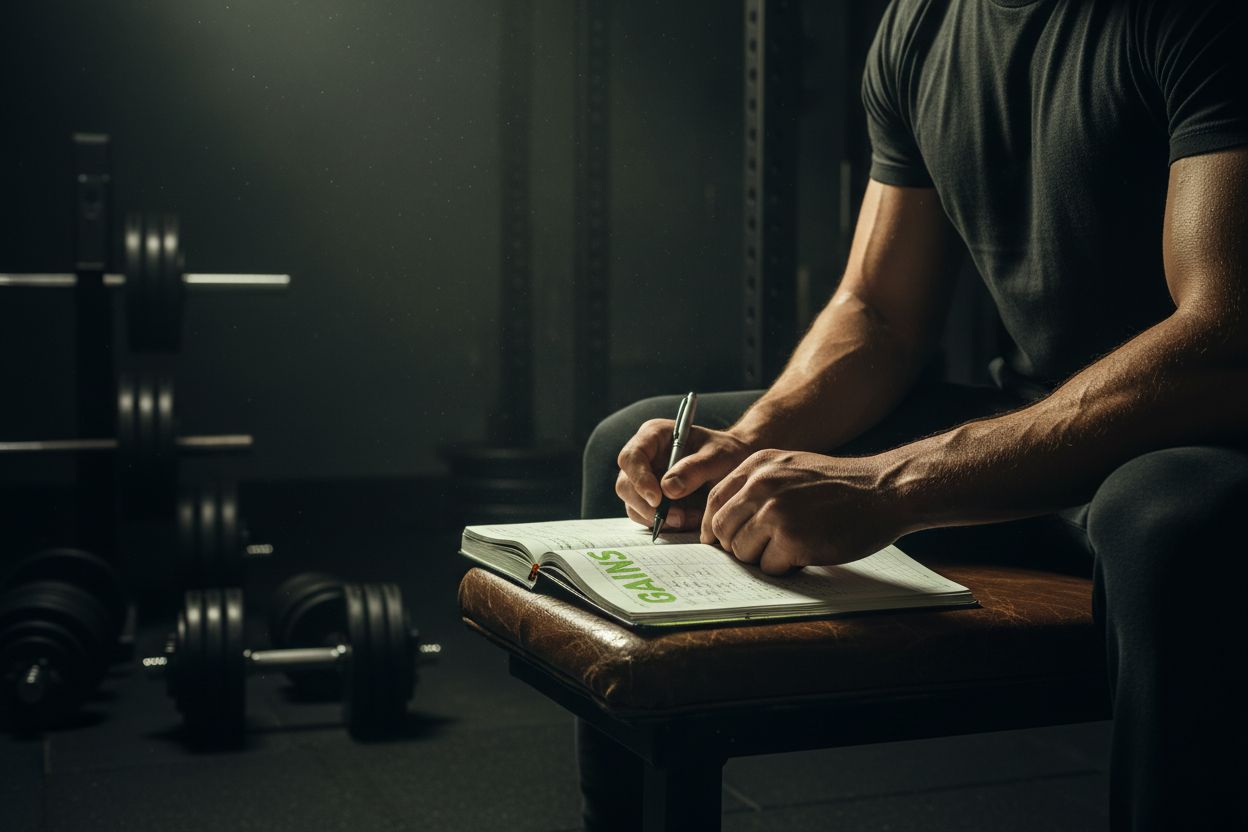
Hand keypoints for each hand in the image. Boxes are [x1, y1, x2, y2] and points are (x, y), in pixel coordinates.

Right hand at [615, 421, 755, 530]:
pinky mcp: (649, 499)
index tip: (658, 499)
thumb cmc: (727, 453)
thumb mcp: (719, 456)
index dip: (639, 479)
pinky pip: (645, 517)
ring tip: (690, 517)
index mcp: (653, 436)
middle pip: (625, 484)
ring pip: (632, 505)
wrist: (734, 465)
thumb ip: (695, 469)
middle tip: (677, 517)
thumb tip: (668, 489)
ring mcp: (644, 479)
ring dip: (657, 518)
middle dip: (647, 506)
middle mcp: (643, 457)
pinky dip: (664, 524)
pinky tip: (689, 518)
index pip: (631, 457)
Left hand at [701, 449, 914, 573]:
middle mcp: (761, 485)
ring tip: (790, 548)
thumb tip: (724, 522)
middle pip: (722, 529)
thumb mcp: (792, 467)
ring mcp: (775, 512)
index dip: (713, 525)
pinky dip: (784, 568)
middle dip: (735, 546)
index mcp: (757, 465)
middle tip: (759, 550)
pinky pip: (768, 567)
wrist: (884, 490)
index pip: (714, 499)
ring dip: (762, 558)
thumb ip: (758, 485)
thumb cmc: (841, 485)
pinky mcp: (792, 540)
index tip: (717, 540)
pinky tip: (804, 554)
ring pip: (741, 551)